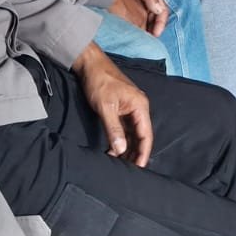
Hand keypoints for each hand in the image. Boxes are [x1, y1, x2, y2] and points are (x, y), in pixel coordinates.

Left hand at [71, 44, 152, 165]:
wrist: (90, 64)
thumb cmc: (99, 82)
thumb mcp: (105, 106)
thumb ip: (114, 129)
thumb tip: (121, 149)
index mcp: (140, 105)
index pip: (146, 135)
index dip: (143, 153)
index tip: (139, 169)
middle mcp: (139, 108)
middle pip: (142, 136)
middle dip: (136, 153)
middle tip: (128, 171)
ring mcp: (130, 108)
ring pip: (133, 134)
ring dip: (128, 148)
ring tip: (121, 164)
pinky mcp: (121, 109)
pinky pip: (125, 129)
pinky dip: (122, 140)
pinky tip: (115, 151)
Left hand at [107, 0, 167, 36]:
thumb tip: (158, 10)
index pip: (163, 11)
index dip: (161, 25)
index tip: (155, 35)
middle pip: (158, 16)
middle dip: (155, 29)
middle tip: (148, 40)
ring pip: (150, 17)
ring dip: (148, 27)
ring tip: (142, 37)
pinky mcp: (136, 2)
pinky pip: (142, 15)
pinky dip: (141, 24)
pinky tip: (135, 29)